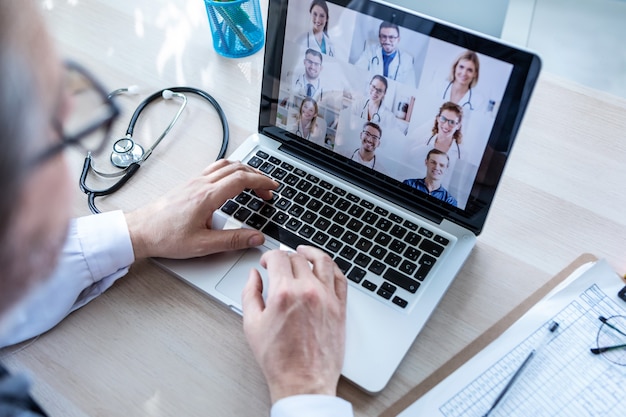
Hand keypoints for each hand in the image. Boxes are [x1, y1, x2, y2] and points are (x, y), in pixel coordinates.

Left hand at [124, 159, 276, 259]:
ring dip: (244, 170)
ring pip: (225, 165)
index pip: (241, 180)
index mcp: (207, 196)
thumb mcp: (203, 245)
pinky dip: (230, 170)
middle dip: (257, 176)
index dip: (261, 182)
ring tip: (254, 181)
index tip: (273, 187)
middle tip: (269, 189)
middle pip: (236, 168)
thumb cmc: (165, 237)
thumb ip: (233, 240)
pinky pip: (214, 169)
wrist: (140, 231)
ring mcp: (194, 182)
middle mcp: (201, 184)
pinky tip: (230, 180)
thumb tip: (256, 238)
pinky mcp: (188, 185)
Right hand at [242, 245, 347, 402]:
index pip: (278, 258)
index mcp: (284, 293)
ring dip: (311, 253)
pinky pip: (340, 278)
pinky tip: (324, 268)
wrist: (303, 381)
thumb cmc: (279, 359)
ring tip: (304, 253)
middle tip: (280, 263)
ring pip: (323, 261)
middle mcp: (308, 291)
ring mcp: (327, 298)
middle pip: (298, 258)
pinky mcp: (340, 308)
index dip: (269, 256)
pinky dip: (331, 268)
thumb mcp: (252, 325)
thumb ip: (250, 294)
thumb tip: (253, 276)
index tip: (267, 262)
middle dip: (286, 257)